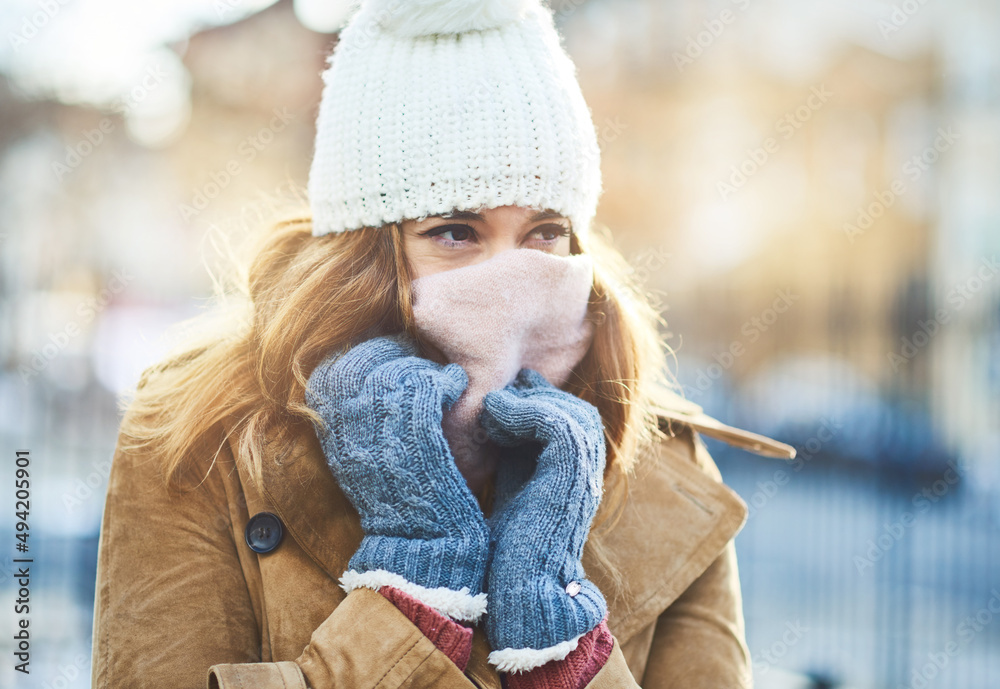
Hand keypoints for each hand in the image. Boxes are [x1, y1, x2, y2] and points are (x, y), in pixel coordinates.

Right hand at [305, 334, 489, 621]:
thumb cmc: (401, 501)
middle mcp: (347, 431)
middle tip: (420, 361)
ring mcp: (380, 434)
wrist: (421, 549)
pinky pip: (427, 386)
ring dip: (423, 368)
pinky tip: (455, 386)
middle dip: (394, 353)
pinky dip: (445, 379)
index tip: (391, 357)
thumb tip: (368, 371)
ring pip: (398, 371)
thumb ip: (357, 417)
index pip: (335, 369)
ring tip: (440, 379)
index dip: (365, 354)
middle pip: (364, 361)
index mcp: (330, 433)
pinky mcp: (417, 439)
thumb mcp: (362, 458)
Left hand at [478, 368, 607, 671]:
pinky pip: (556, 423)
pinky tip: (494, 416)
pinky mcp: (572, 475)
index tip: (503, 394)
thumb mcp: (511, 488)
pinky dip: (524, 411)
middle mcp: (587, 474)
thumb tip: (495, 421)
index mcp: (575, 477)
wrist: (519, 589)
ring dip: (527, 403)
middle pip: (576, 412)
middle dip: (537, 396)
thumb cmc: (507, 552)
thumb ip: (513, 457)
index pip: (570, 422)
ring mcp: (585, 474)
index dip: (538, 402)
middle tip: (500, 393)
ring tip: (492, 408)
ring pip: (570, 412)